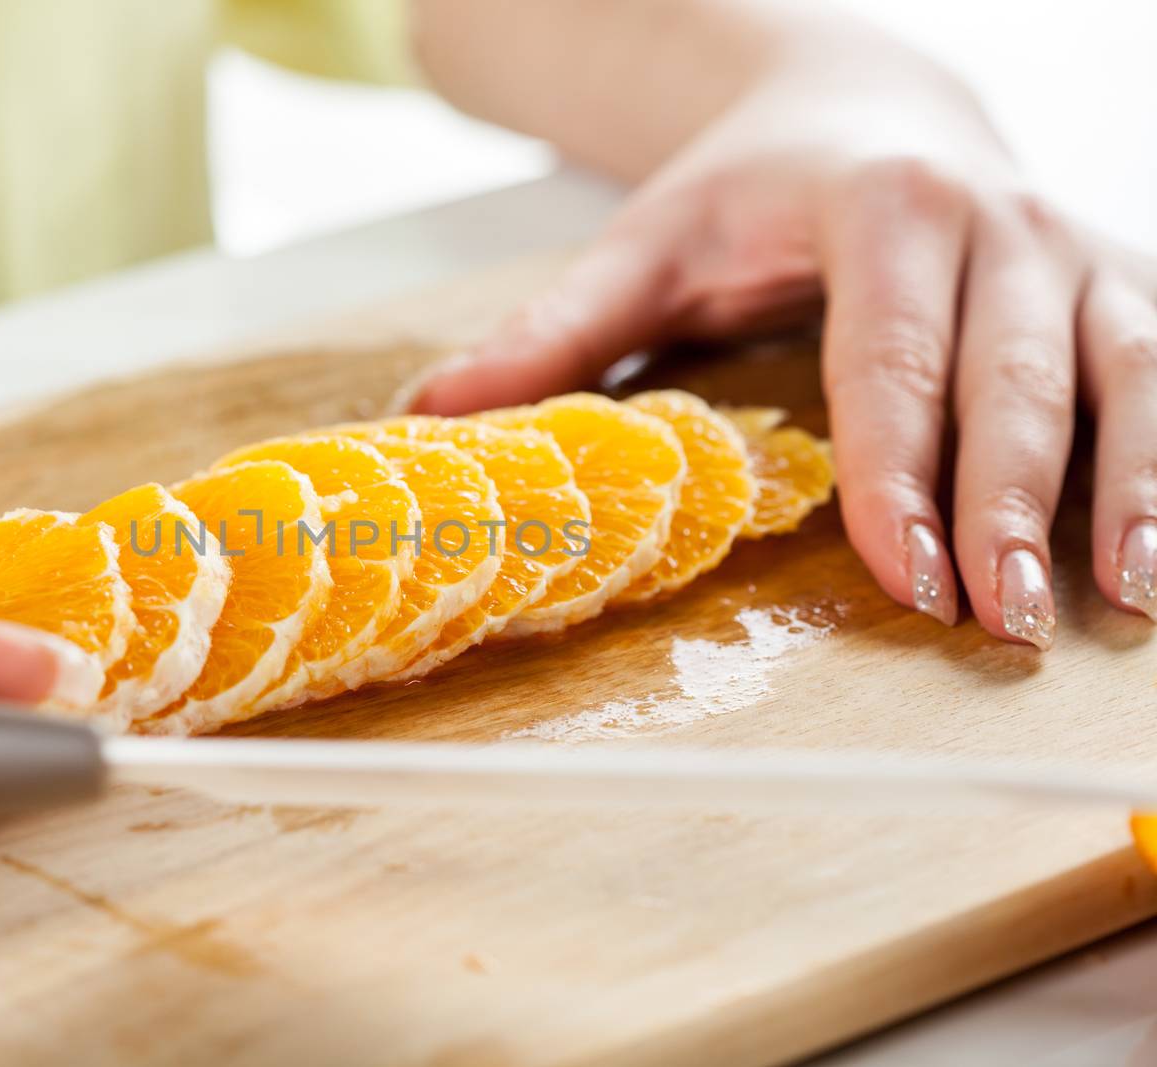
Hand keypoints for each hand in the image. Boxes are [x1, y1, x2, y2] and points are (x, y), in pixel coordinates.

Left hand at [411, 69, 1156, 647]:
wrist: (864, 103)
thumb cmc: (748, 191)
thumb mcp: (646, 246)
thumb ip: (556, 331)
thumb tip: (432, 415)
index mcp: (878, 205)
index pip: (893, 352)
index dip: (902, 468)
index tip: (903, 575)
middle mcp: (995, 218)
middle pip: (1016, 373)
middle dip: (1010, 505)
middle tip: (998, 621)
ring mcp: (1072, 243)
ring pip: (1120, 370)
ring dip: (1124, 489)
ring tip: (1115, 599)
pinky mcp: (1117, 275)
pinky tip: (1155, 550)